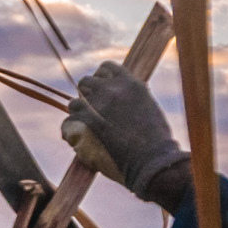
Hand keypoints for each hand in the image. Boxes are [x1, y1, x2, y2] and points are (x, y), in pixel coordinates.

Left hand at [60, 62, 186, 197]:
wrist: (153, 159)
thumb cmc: (157, 140)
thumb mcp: (149, 108)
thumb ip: (132, 98)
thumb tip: (122, 99)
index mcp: (131, 83)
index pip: (106, 67)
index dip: (100, 77)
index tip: (101, 88)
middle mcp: (114, 89)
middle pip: (86, 81)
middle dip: (86, 94)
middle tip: (90, 108)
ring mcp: (100, 104)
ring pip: (75, 101)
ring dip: (78, 111)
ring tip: (84, 124)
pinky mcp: (90, 122)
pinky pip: (70, 120)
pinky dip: (70, 127)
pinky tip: (75, 136)